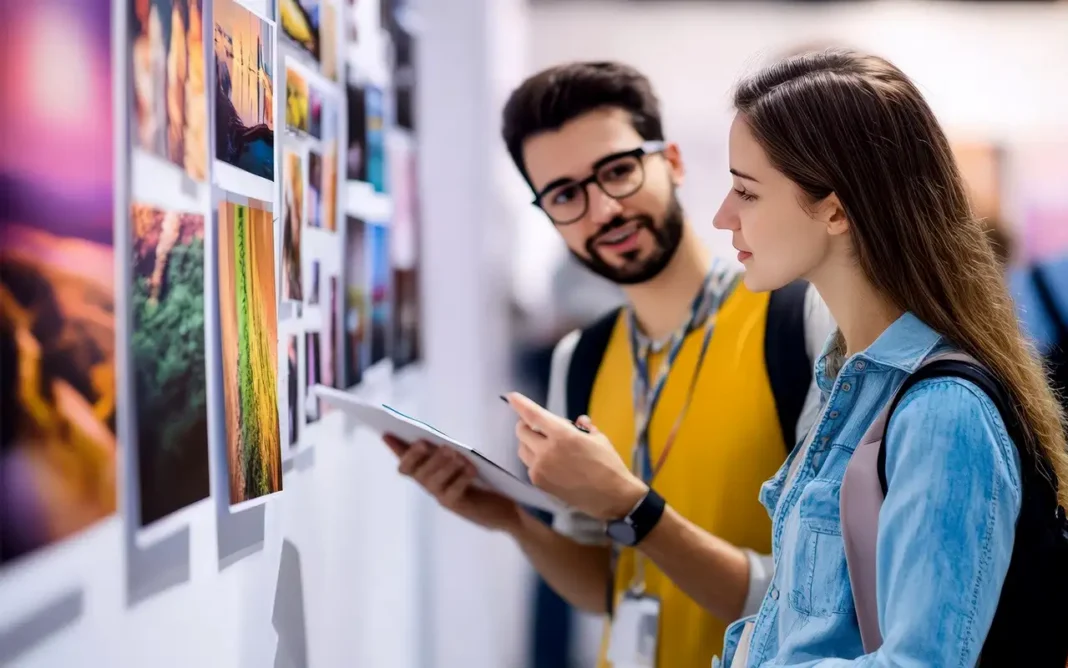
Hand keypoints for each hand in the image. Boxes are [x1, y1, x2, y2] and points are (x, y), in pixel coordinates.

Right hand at [383, 435, 521, 532]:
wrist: (504, 506)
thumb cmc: (482, 480)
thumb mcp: (462, 461)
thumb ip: (446, 451)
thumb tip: (430, 437)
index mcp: (428, 472)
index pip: (405, 462)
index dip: (396, 450)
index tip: (388, 434)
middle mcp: (430, 485)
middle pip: (415, 472)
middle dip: (419, 457)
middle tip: (430, 443)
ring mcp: (442, 497)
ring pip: (431, 481)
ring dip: (442, 465)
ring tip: (455, 454)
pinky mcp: (457, 506)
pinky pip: (453, 492)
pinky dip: (461, 478)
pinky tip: (471, 469)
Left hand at [505, 392, 646, 520]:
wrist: (612, 497)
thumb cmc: (609, 464)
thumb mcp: (599, 438)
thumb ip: (583, 427)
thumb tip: (578, 422)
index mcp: (563, 435)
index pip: (533, 415)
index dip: (520, 404)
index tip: (511, 397)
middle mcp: (546, 451)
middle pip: (521, 431)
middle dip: (527, 424)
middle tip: (540, 426)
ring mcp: (540, 469)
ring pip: (522, 448)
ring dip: (530, 442)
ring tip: (547, 445)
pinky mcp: (539, 482)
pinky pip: (529, 464)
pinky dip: (536, 459)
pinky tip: (552, 463)